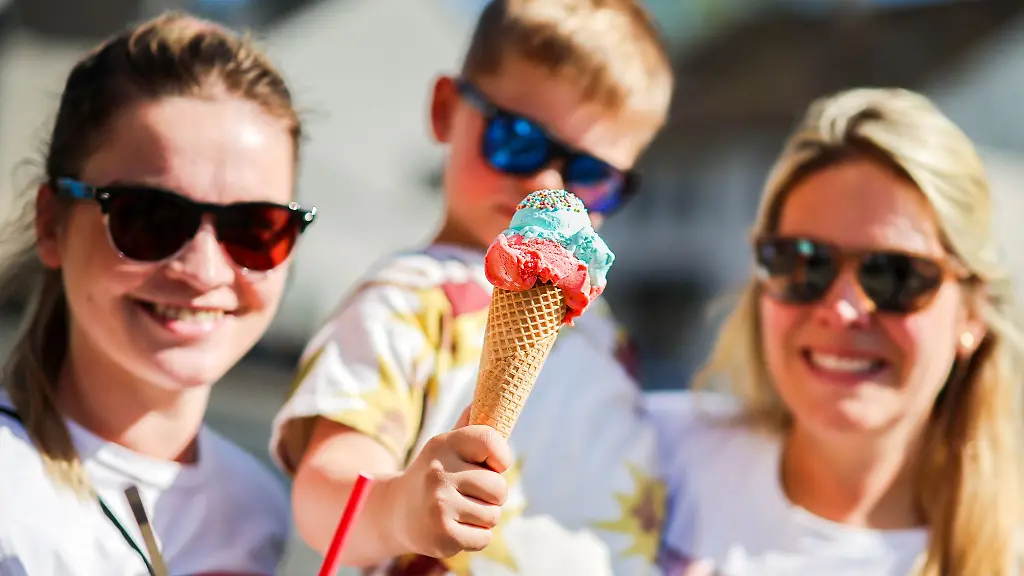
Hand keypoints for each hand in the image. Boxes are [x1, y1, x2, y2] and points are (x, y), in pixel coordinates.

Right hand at [390, 406, 512, 557]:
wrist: (395, 512)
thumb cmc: (433, 475)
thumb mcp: (445, 448)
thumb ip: (468, 426)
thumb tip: (488, 394)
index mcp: (444, 444)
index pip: (492, 443)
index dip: (502, 457)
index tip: (495, 464)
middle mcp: (440, 472)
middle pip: (499, 488)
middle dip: (492, 496)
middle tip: (469, 494)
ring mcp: (440, 505)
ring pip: (493, 515)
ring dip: (483, 517)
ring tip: (459, 510)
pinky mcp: (442, 534)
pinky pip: (484, 538)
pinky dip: (475, 537)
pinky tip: (455, 528)